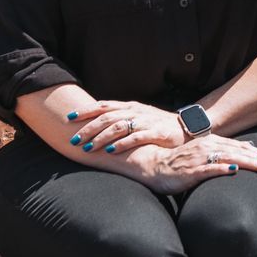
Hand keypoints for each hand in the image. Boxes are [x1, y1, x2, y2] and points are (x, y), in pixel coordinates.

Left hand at [70, 101, 184, 153]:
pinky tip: (112, 150)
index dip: (85, 111)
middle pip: (107, 117)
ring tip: (89, 147)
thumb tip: (96, 124)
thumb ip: (120, 118)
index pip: (103, 105)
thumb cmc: (158, 125)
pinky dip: (122, 143)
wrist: (187, 128)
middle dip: (88, 128)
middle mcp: (136, 111)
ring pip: (119, 126)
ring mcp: (146, 121)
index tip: (69, 118)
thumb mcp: (138, 117)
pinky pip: (137, 137)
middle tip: (75, 139)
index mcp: (130, 107)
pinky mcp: (157, 132)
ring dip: (102, 137)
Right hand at [127, 136, 256, 193]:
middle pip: (239, 152)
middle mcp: (208, 147)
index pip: (242, 148)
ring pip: (227, 158)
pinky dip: (221, 168)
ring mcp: (199, 158)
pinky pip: (207, 168)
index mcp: (213, 144)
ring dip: (246, 162)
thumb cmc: (179, 162)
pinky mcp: (190, 170)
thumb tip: (247, 149)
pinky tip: (233, 169)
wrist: (152, 165)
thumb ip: (225, 151)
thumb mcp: (205, 154)